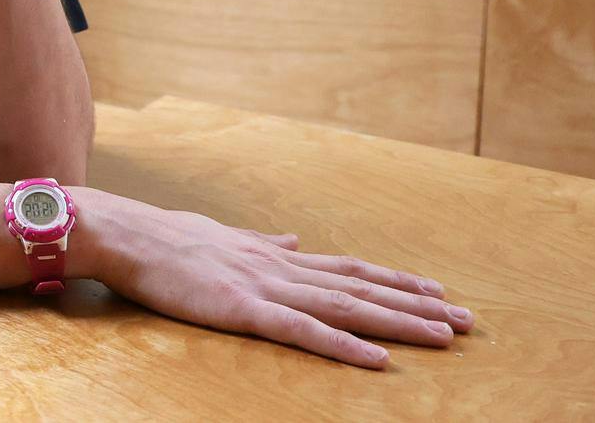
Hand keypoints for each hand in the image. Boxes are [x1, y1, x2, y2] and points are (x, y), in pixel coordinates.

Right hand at [80, 190, 472, 369]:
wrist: (127, 234)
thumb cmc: (166, 238)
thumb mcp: (224, 235)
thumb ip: (263, 242)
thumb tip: (295, 239)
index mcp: (275, 255)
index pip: (349, 268)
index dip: (395, 281)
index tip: (436, 291)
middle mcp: (281, 267)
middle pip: (362, 288)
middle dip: (417, 305)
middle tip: (467, 319)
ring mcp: (265, 287)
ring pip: (346, 307)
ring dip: (398, 322)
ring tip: (444, 336)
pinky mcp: (244, 309)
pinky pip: (303, 332)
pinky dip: (344, 346)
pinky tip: (377, 360)